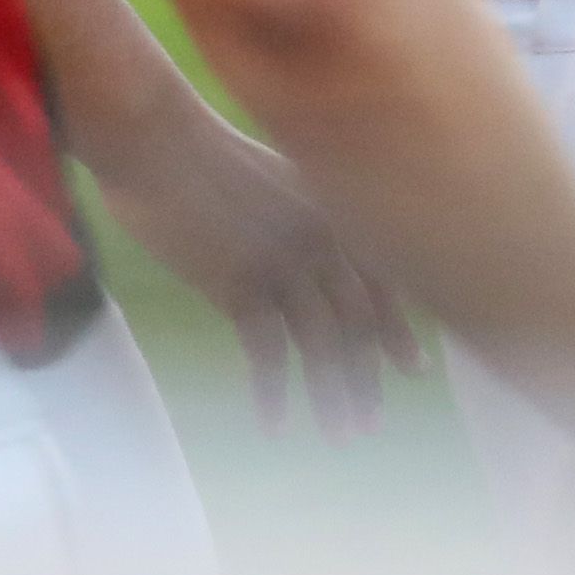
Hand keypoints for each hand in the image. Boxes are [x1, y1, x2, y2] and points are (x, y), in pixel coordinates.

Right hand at [82, 95, 424, 438]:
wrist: (157, 138)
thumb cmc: (202, 153)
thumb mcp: (273, 178)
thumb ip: (300, 214)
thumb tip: (310, 251)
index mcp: (333, 212)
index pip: (381, 280)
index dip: (398, 328)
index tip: (416, 369)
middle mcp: (322, 239)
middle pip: (358, 319)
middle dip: (368, 375)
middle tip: (369, 423)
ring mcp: (285, 261)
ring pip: (324, 341)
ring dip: (333, 394)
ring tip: (340, 436)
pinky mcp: (241, 280)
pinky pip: (268, 349)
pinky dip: (274, 391)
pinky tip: (272, 425)